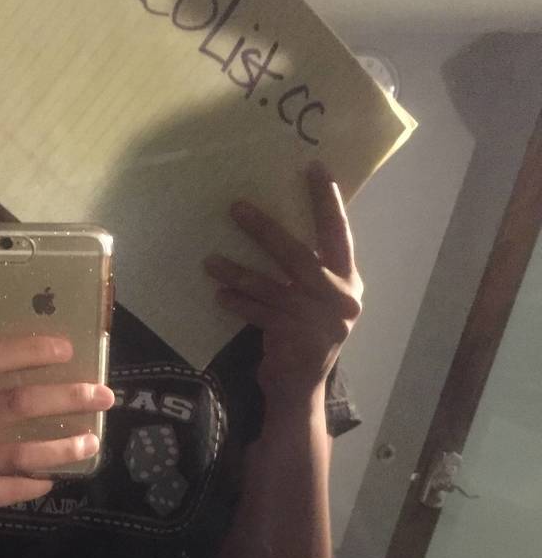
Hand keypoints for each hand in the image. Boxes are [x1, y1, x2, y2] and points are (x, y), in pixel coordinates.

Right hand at [0, 335, 114, 515]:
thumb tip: (55, 360)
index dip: (31, 350)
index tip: (68, 349)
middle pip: (18, 405)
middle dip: (68, 398)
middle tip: (103, 395)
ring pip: (20, 454)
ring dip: (64, 448)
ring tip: (93, 441)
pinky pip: (12, 489)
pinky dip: (39, 481)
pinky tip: (58, 474)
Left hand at [204, 160, 362, 407]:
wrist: (299, 391)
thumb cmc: (303, 335)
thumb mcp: (314, 300)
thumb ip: (307, 270)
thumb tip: (272, 224)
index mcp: (348, 282)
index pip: (339, 233)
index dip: (327, 200)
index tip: (313, 167)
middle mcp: (340, 299)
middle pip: (299, 255)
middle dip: (266, 229)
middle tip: (236, 207)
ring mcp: (319, 321)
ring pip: (272, 286)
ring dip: (238, 271)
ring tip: (210, 261)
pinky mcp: (296, 341)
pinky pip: (259, 313)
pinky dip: (238, 303)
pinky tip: (219, 295)